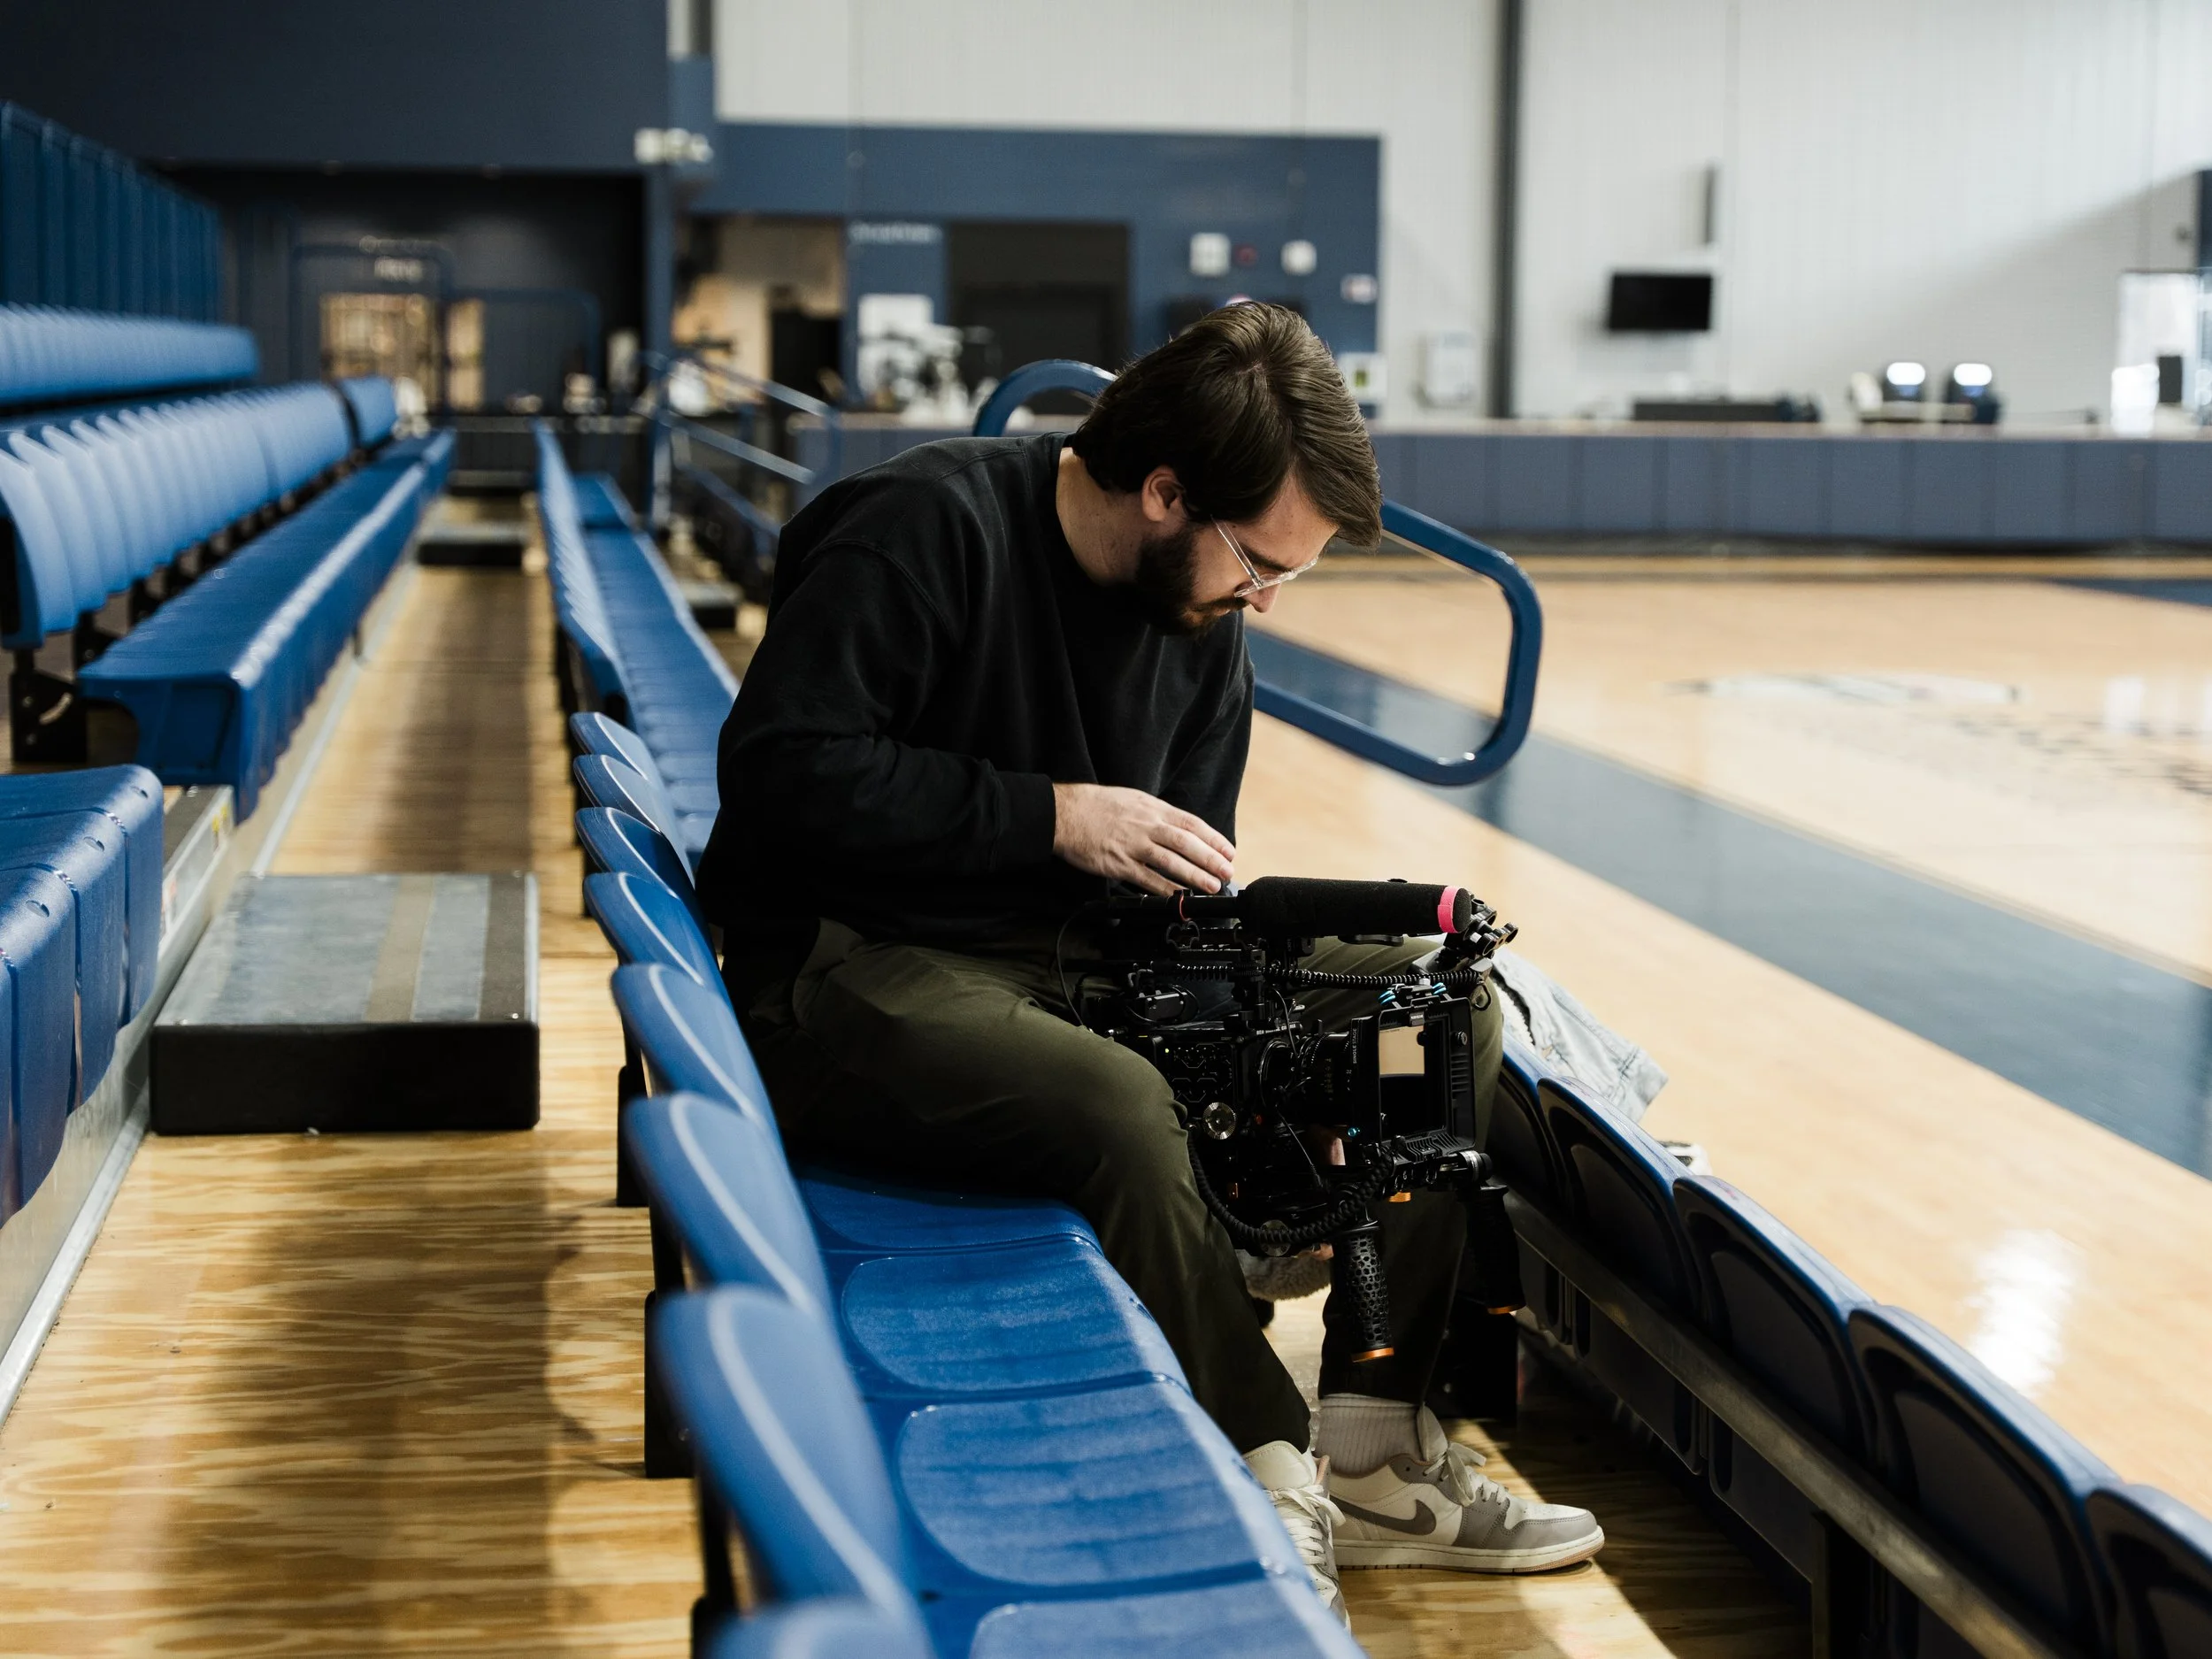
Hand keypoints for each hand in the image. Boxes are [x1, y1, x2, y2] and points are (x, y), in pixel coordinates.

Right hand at [1051, 782, 1235, 895]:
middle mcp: (1146, 825)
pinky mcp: (1119, 864)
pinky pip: (1147, 879)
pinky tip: (1180, 897)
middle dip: (1211, 859)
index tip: (1228, 852)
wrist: (1065, 813)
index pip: (1191, 824)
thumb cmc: (1097, 806)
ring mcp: (1133, 845)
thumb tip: (1179, 829)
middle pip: (1187, 843)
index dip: (1213, 839)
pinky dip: (1166, 889)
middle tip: (1227, 872)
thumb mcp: (1133, 799)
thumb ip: (1156, 814)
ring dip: (1195, 876)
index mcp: (1152, 808)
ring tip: (1211, 886)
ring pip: (1171, 862)